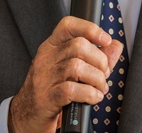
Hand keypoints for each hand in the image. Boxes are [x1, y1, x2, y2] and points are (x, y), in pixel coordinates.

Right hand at [8, 16, 123, 132]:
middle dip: (99, 61)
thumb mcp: (70, 70)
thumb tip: (115, 45)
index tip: (105, 40)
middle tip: (103, 74)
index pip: (68, 25)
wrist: (25, 116)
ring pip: (77, 67)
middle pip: (78, 46)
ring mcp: (43, 78)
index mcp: (50, 47)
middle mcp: (45, 59)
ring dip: (97, 80)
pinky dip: (89, 94)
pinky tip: (93, 98)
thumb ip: (95, 57)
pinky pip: (71, 90)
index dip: (90, 28)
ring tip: (99, 88)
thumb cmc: (50, 90)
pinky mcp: (46, 98)